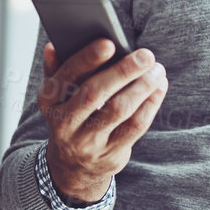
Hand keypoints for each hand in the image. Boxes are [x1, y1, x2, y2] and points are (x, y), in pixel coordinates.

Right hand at [38, 39, 166, 204]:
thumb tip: (53, 46)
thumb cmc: (71, 114)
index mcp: (50, 101)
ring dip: (142, 87)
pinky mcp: (111, 153)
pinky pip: (135, 126)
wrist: (74, 165)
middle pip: (94, 93)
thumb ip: (57, 68)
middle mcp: (65, 123)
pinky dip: (150, 104)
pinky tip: (159, 87)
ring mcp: (88, 142)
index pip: (67, 76)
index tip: (109, 43)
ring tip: (157, 70)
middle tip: (146, 56)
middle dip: (122, 72)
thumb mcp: (58, 95)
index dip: (87, 59)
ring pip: (118, 110)